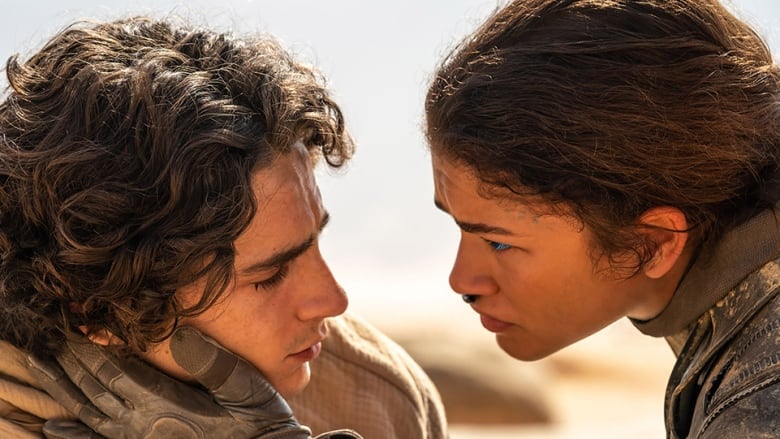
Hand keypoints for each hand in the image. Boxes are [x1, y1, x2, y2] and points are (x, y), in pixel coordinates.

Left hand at [28, 327, 311, 437]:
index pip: (115, 373)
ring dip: (65, 390)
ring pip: (90, 414)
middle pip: (95, 391)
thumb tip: (182, 336)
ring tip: (42, 369)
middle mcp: (146, 426)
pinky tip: (54, 428)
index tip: (70, 327)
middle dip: (70, 365)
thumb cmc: (260, 420)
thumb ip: (213, 364)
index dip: (90, 350)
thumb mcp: (245, 386)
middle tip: (46, 342)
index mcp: (166, 405)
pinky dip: (74, 432)